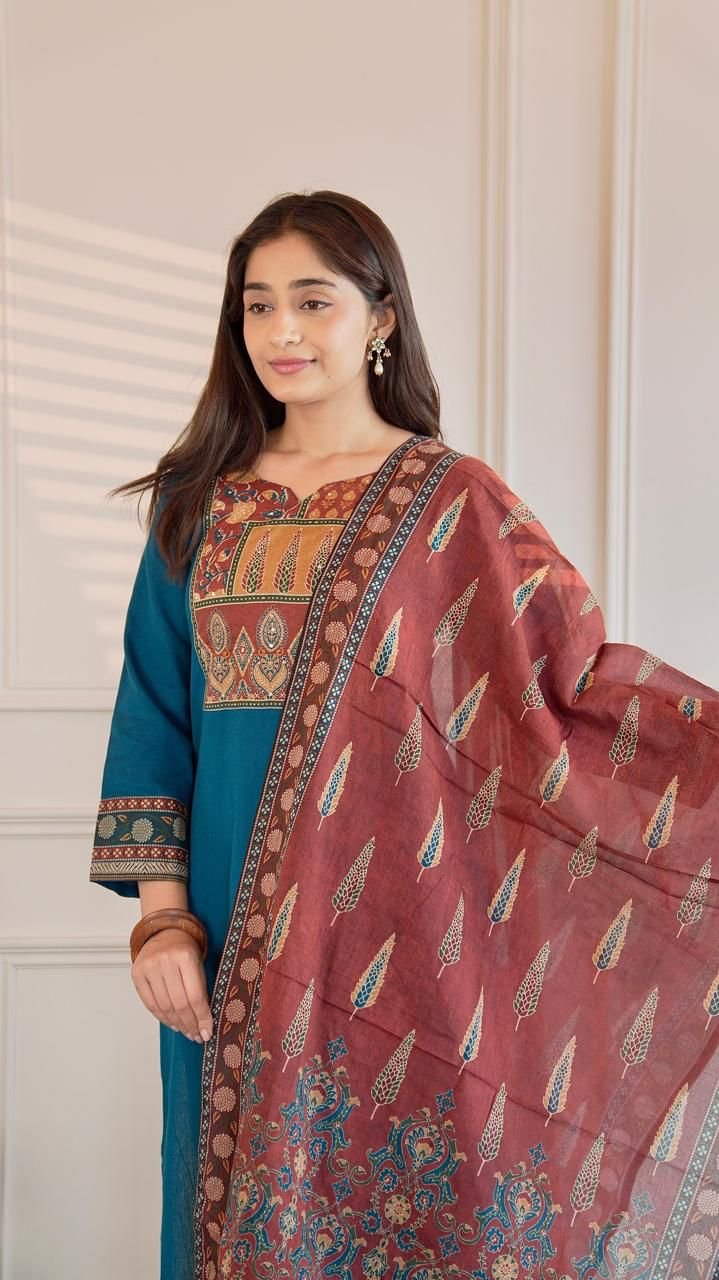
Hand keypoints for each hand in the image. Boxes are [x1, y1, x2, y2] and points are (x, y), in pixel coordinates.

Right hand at [131, 927, 213, 1043]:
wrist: (164, 931)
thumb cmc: (185, 949)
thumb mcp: (198, 963)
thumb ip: (201, 989)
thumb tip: (205, 1022)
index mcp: (185, 956)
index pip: (195, 996)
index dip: (202, 1018)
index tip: (208, 1032)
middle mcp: (165, 961)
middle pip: (179, 1004)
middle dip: (190, 1024)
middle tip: (197, 1035)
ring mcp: (149, 967)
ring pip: (164, 1007)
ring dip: (177, 1024)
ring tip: (187, 1032)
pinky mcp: (137, 973)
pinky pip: (150, 1003)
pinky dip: (162, 1018)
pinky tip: (173, 1024)